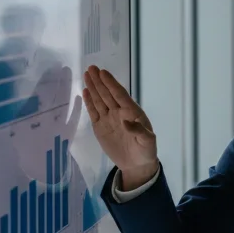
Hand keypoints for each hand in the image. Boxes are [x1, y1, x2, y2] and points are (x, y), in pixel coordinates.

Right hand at [82, 66, 157, 186]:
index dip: (112, 84)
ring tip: (86, 74)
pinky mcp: (100, 127)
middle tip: (91, 68)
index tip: (103, 73)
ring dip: (93, 88)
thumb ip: (139, 131)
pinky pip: (93, 112)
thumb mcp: (148, 142)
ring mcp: (109, 119)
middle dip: (100, 81)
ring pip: (100, 100)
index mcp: (133, 113)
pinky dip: (89, 102)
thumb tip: (126, 122)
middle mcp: (120, 112)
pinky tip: (85, 92)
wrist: (136, 164)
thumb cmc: (146, 151)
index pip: (120, 95)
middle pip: (108, 94)